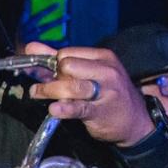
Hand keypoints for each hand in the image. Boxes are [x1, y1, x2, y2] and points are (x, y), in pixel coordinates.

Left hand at [25, 42, 153, 146]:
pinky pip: (76, 108)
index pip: (67, 53)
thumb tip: (31, 46)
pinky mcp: (101, 111)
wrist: (136, 121)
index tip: (50, 74)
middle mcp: (106, 71)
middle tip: (49, 86)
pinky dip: (62, 109)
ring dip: (48, 90)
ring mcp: (105, 92)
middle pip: (66, 66)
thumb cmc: (108, 94)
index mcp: (103, 57)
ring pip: (69, 86)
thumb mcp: (90, 71)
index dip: (53, 63)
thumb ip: (58, 59)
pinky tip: (53, 109)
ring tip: (38, 93)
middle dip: (52, 76)